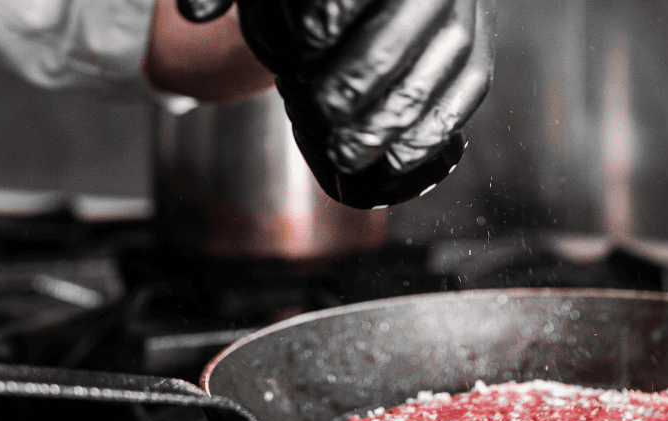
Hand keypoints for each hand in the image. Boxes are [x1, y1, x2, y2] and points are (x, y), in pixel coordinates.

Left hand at [175, 0, 495, 208]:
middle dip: (364, 78)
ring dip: (393, 120)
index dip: (339, 10)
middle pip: (406, 29)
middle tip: (325, 114)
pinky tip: (396, 159)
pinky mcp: (475, 58)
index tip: (304, 44)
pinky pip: (467, 96)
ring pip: (440, 70)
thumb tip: (192, 14)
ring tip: (347, 153)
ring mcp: (463, 20)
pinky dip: (432, 133)